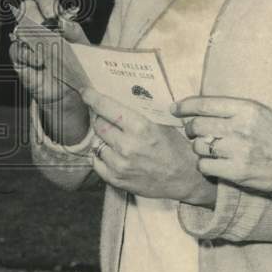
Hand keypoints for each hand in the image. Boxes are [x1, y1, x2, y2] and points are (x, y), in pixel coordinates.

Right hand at [9, 0, 89, 104]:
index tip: (54, 14)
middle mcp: (36, 27)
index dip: (46, 1)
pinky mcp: (20, 60)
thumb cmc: (78, 63)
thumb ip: (75, 33)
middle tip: (48, 27)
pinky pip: (17, 51)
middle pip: (25, 8)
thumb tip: (64, 22)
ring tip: (46, 47)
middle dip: (35, 14)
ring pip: (18, 28)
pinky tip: (40, 62)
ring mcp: (26, 42)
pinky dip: (28, 55)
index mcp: (53, 18)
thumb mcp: (82, 47)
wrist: (72, 91)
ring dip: (32, 35)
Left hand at [83, 88, 214, 205]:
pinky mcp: (116, 179)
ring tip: (115, 138)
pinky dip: (101, 155)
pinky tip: (113, 152)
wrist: (185, 177)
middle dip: (100, 118)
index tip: (85, 92)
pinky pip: (97, 161)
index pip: (107, 107)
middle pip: (99, 124)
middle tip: (106, 116)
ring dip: (102, 138)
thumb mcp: (163, 123)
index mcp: (140, 127)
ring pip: (97, 143)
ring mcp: (120, 164)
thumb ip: (140, 113)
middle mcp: (127, 146)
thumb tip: (117, 99)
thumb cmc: (176, 147)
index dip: (93, 98)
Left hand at [172, 96, 271, 194]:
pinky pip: (204, 165)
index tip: (174, 109)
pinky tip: (214, 163)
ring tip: (209, 148)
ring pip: (199, 146)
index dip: (185, 106)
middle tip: (194, 132)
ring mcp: (237, 150)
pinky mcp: (236, 171)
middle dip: (191, 129)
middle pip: (198, 125)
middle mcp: (240, 127)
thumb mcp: (258, 112)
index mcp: (246, 108)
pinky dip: (204, 164)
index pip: (205, 104)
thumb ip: (231, 109)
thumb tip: (198, 109)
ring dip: (199, 148)